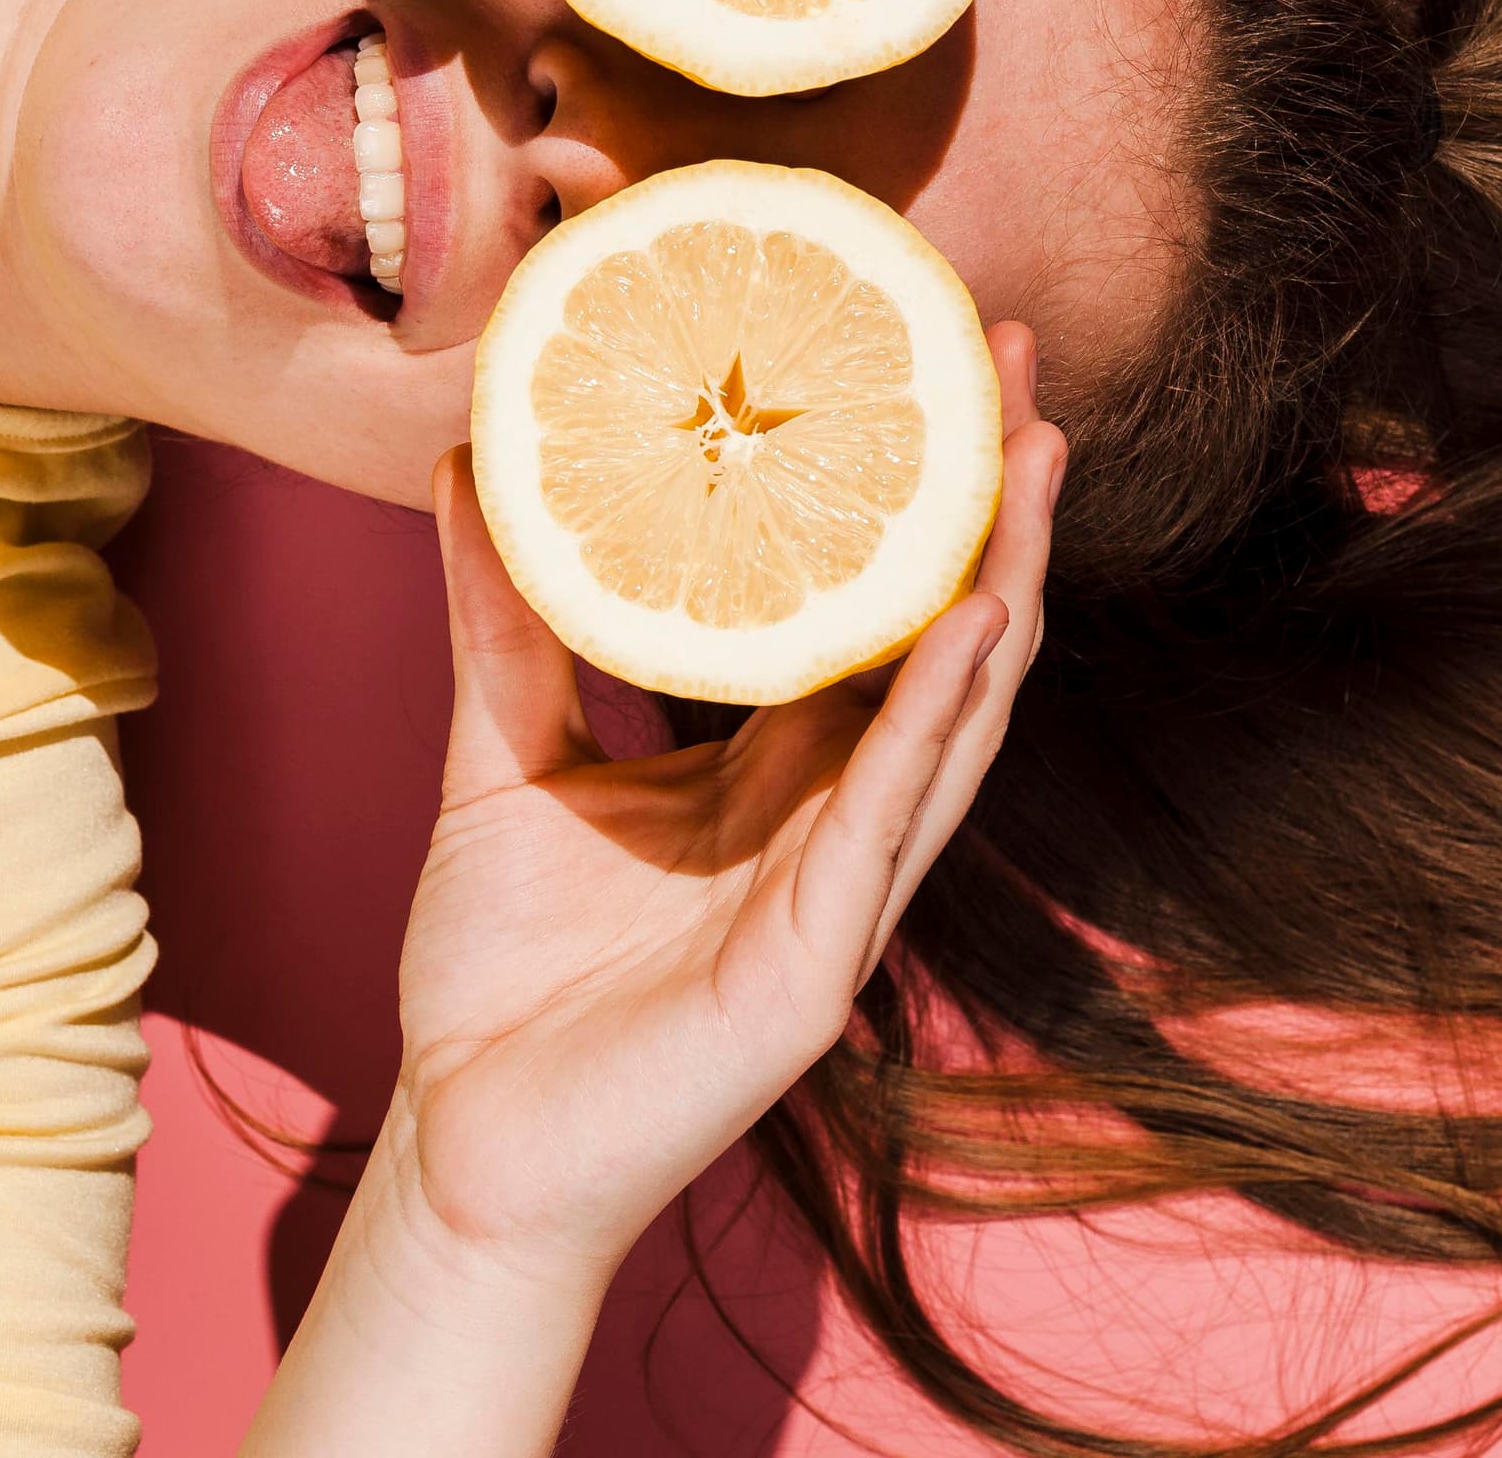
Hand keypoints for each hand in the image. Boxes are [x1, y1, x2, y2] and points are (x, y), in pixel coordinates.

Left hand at [375, 322, 1060, 1281]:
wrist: (465, 1145)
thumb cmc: (503, 976)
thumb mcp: (503, 760)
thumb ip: (503, 625)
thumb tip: (471, 465)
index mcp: (782, 766)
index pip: (872, 604)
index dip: (910, 490)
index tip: (924, 355)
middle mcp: (840, 812)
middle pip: (947, 630)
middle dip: (996, 499)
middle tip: (1010, 356)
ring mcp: (847, 887)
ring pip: (959, 710)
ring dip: (1008, 578)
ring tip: (1037, 457)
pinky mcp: (820, 960)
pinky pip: (893, 819)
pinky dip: (938, 716)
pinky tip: (975, 626)